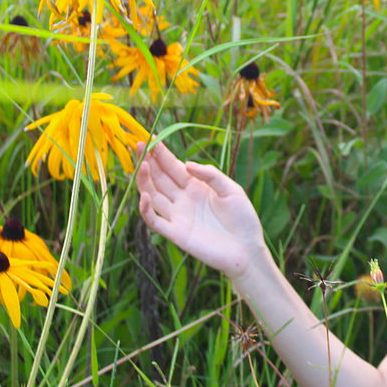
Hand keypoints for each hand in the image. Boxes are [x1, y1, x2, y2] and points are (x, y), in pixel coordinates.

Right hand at [135, 140, 266, 279]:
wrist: (247, 249)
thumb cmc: (243, 218)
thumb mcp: (231, 189)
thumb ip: (210, 174)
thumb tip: (186, 163)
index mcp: (196, 186)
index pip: (173, 166)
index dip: (161, 153)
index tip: (150, 137)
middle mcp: (183, 199)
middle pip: (159, 178)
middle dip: (148, 161)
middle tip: (138, 144)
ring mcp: (178, 216)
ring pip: (153, 196)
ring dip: (145, 181)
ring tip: (141, 164)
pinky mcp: (176, 234)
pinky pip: (155, 221)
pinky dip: (146, 210)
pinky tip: (145, 196)